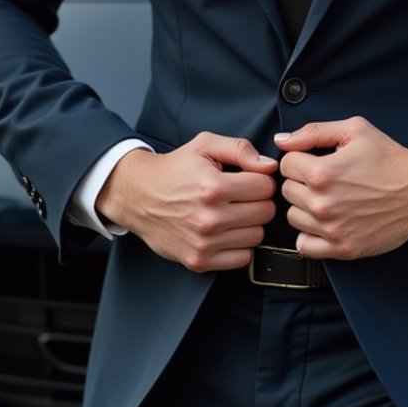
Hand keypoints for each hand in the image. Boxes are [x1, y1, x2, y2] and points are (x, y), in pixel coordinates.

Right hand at [96, 134, 278, 270]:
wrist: (139, 196)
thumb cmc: (174, 170)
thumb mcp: (205, 146)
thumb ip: (240, 149)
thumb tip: (268, 166)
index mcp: (213, 186)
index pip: (266, 187)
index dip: (261, 180)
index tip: (249, 180)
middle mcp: (209, 217)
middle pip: (265, 213)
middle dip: (258, 201)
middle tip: (240, 196)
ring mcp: (204, 242)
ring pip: (257, 236)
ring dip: (249, 224)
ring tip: (232, 213)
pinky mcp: (198, 261)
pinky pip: (242, 258)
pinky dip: (239, 246)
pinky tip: (226, 232)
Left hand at [274, 116, 407, 260]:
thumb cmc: (389, 159)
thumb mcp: (354, 130)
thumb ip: (313, 132)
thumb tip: (281, 140)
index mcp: (323, 173)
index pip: (286, 165)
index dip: (301, 159)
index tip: (317, 161)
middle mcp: (324, 203)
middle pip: (287, 192)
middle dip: (302, 182)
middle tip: (326, 180)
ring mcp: (332, 229)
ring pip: (293, 218)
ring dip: (305, 208)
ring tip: (329, 199)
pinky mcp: (342, 249)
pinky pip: (304, 246)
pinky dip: (310, 236)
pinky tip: (326, 222)